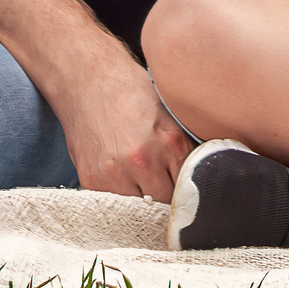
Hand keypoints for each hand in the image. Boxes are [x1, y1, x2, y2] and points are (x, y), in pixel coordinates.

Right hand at [49, 47, 191, 201]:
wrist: (87, 79)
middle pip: (165, 202)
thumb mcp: (169, 113)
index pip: (190, 186)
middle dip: (166, 195)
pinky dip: (120, 195)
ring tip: (140, 179)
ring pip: (139, 207)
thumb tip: (201, 175)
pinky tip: (121, 176)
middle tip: (162, 182)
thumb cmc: (131, 91)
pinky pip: (113, 203)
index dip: (188, 188)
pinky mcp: (91, 180)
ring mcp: (115, 173)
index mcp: (170, 141)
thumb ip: (183, 147)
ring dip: (142, 198)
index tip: (186, 188)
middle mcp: (143, 161)